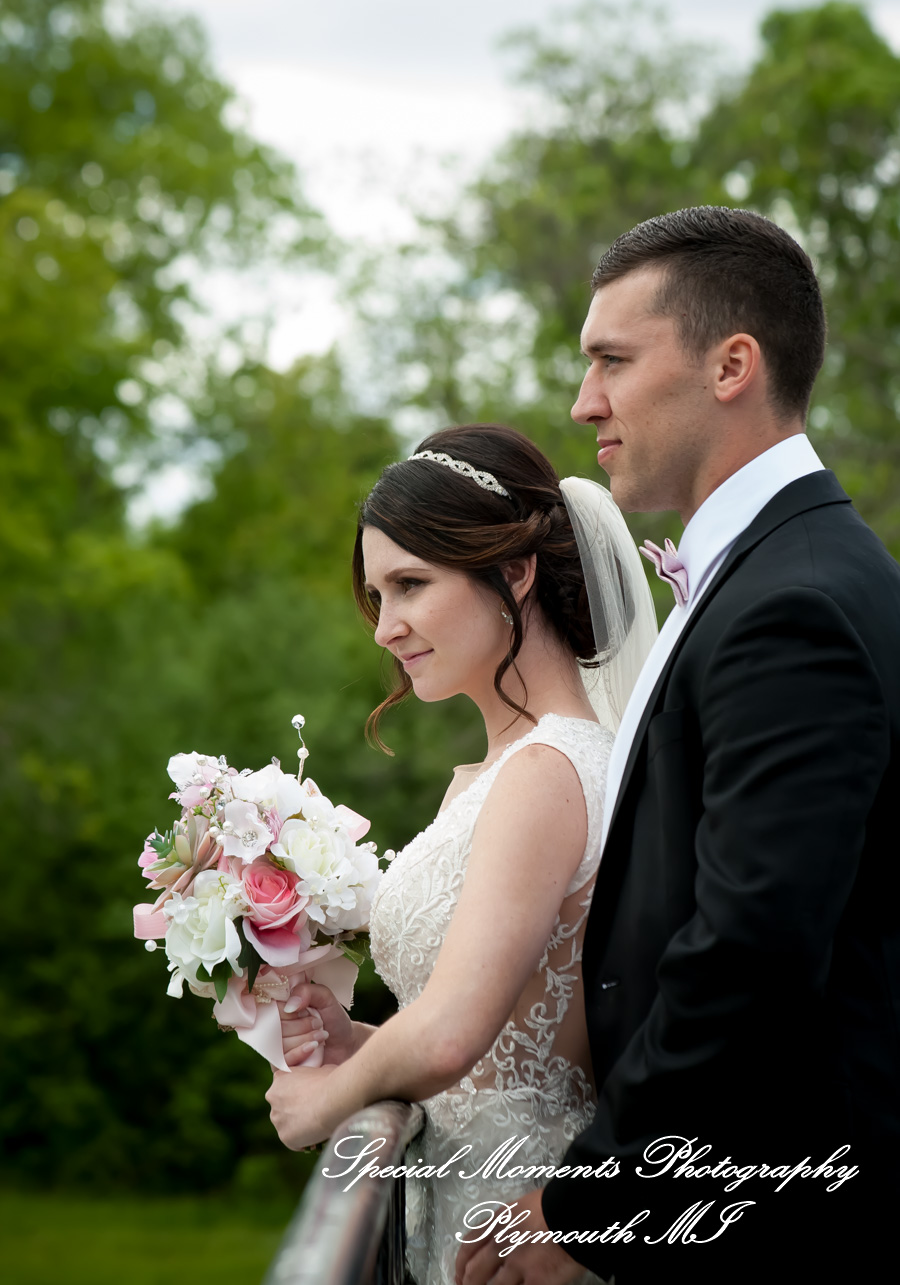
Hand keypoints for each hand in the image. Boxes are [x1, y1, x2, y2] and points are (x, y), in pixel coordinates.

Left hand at [266, 1064, 336, 1149]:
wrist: (332, 1100)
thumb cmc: (330, 1081)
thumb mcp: (320, 1069)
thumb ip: (312, 1076)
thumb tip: (320, 1081)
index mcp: (280, 1078)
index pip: (284, 1089)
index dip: (297, 1095)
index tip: (308, 1098)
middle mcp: (272, 1097)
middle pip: (282, 1108)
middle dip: (294, 1112)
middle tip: (312, 1113)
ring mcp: (277, 1118)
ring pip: (286, 1125)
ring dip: (297, 1127)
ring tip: (316, 1126)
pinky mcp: (284, 1136)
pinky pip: (293, 1141)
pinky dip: (303, 1141)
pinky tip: (316, 1136)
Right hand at [278, 981, 359, 1066]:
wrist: (346, 1044)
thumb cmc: (333, 1019)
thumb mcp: (324, 997)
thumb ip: (307, 991)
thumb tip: (290, 1005)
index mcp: (279, 1009)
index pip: (270, 1008)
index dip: (290, 1010)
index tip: (307, 1010)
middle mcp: (273, 1029)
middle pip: (274, 1027)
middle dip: (301, 1024)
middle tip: (319, 1023)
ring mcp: (276, 1049)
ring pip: (279, 1044)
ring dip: (305, 1038)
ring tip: (321, 1036)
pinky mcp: (282, 1067)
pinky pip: (282, 1060)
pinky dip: (300, 1051)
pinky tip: (314, 1047)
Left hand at [455, 1187, 583, 1284]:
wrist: (576, 1211)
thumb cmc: (555, 1204)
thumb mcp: (522, 1206)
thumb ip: (508, 1222)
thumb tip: (500, 1237)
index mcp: (499, 1222)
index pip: (469, 1245)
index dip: (460, 1264)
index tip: (459, 1274)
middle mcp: (502, 1243)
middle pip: (475, 1271)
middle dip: (467, 1283)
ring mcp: (518, 1264)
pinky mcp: (536, 1281)